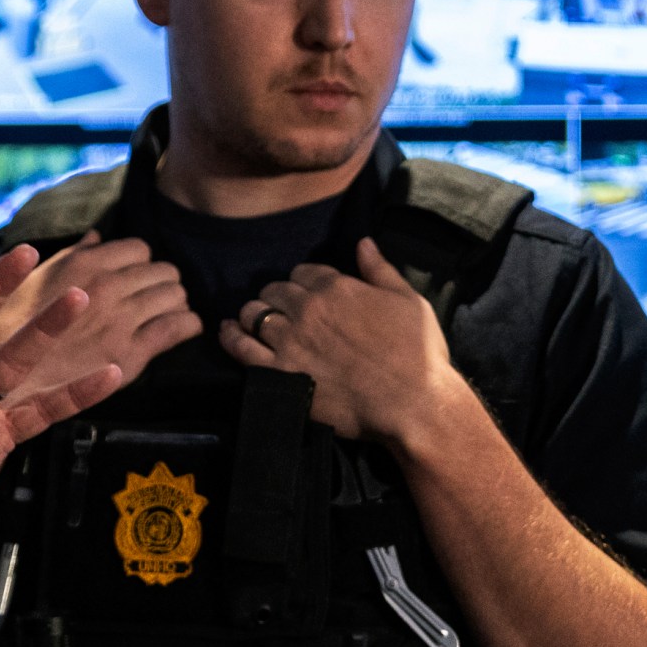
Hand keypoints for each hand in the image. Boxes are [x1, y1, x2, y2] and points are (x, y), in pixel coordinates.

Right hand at [0, 232, 201, 402]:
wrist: (6, 381)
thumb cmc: (15, 329)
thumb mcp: (36, 281)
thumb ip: (72, 256)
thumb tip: (96, 237)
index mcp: (84, 265)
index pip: (139, 249)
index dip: (139, 263)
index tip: (135, 277)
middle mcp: (106, 288)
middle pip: (162, 271)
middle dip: (161, 282)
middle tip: (154, 298)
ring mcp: (121, 321)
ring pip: (175, 296)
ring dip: (175, 303)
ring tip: (167, 314)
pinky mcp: (131, 355)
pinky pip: (178, 328)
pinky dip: (188, 325)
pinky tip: (183, 329)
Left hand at [218, 237, 456, 440]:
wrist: (413, 403)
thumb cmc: (419, 353)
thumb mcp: (408, 300)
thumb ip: (380, 269)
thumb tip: (363, 243)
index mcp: (337, 287)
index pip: (303, 272)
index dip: (302, 282)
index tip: (304, 293)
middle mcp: (308, 308)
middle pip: (274, 291)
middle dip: (275, 297)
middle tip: (279, 310)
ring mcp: (290, 341)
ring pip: (253, 315)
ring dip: (253, 315)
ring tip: (254, 322)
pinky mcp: (280, 373)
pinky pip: (241, 348)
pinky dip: (230, 337)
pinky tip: (227, 332)